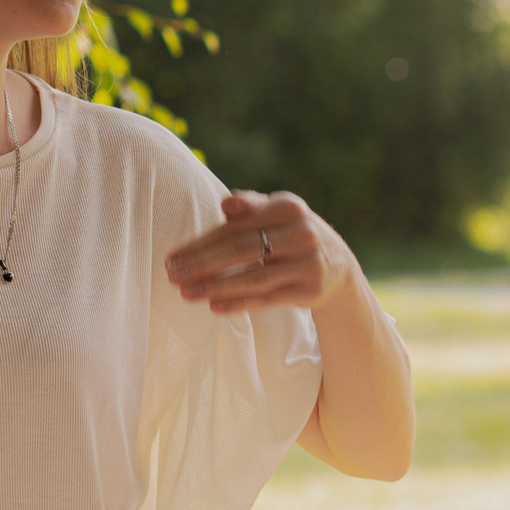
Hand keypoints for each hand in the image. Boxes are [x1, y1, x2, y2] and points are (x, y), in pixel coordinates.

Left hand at [166, 191, 357, 315]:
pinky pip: (269, 299)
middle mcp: (302, 233)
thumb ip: (249, 206)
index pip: (236, 227)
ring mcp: (309, 263)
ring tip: (186, 293)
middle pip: (243, 250)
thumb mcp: (275, 213)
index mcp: (288, 207)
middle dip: (203, 264)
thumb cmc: (289, 233)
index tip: (173, 257)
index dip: (202, 243)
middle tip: (173, 275)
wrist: (336, 264)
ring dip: (216, 286)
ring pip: (254, 278)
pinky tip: (214, 307)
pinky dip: (240, 304)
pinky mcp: (311, 290)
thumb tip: (227, 203)